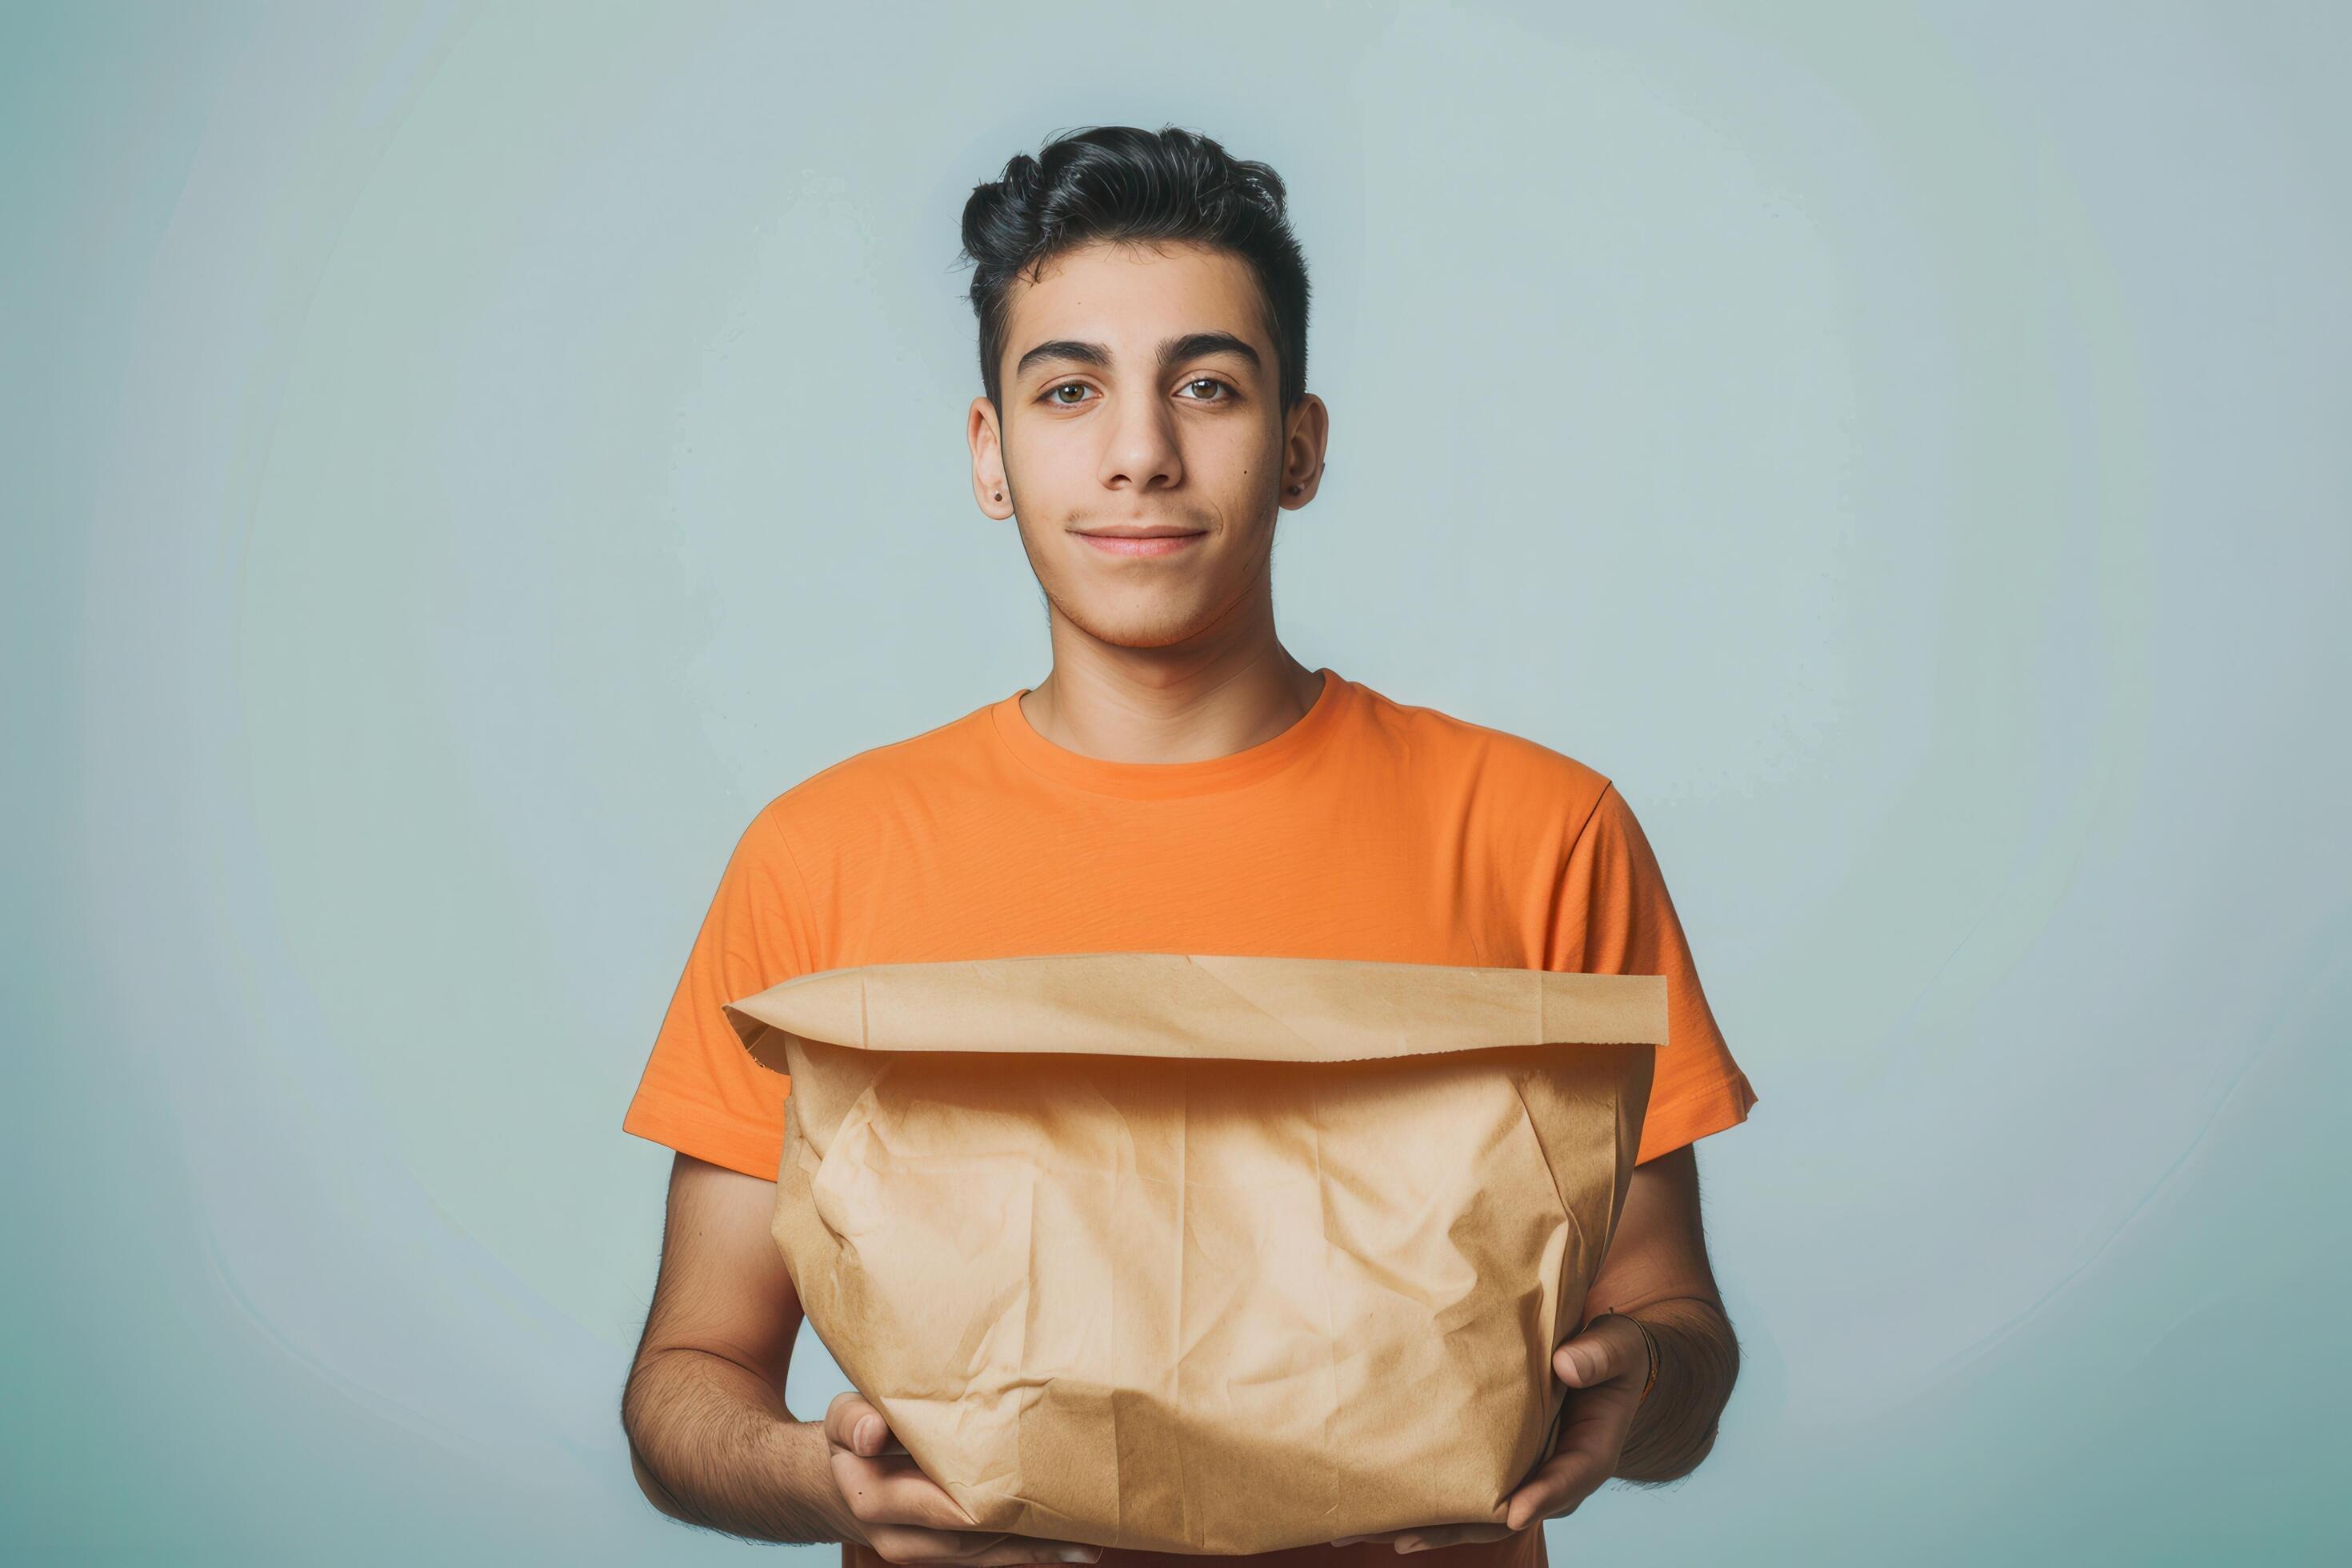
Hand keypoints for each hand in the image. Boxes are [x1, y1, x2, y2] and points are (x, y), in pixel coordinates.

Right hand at [825, 1392, 1103, 1566]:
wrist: (846, 1478)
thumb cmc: (856, 1435)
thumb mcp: (845, 1417)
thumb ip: (854, 1420)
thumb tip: (872, 1433)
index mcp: (874, 1500)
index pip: (936, 1505)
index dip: (980, 1498)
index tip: (1024, 1486)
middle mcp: (900, 1539)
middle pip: (971, 1536)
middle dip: (1023, 1526)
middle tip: (1080, 1511)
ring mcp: (927, 1552)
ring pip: (987, 1554)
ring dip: (1036, 1545)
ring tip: (1090, 1532)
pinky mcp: (949, 1553)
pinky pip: (992, 1559)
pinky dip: (1032, 1552)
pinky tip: (1077, 1549)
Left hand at [1329, 1314, 1648, 1552]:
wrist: (1600, 1364)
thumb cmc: (1609, 1355)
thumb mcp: (1615, 1347)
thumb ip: (1600, 1355)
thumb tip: (1567, 1364)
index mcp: (1589, 1453)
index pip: (1569, 1478)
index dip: (1544, 1497)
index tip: (1516, 1515)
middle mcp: (1552, 1477)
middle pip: (1506, 1514)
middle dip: (1457, 1530)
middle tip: (1406, 1539)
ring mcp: (1523, 1477)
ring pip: (1478, 1513)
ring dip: (1431, 1526)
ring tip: (1379, 1533)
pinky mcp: (1499, 1466)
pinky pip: (1466, 1492)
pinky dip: (1431, 1506)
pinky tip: (1387, 1512)